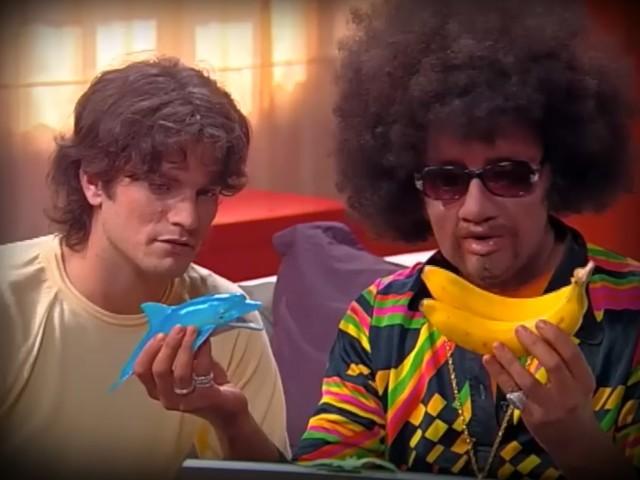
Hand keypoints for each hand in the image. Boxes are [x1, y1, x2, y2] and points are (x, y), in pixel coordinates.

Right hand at [134, 325, 248, 428]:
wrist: (228, 405)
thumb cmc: (203, 382)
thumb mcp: (186, 366)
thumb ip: (177, 352)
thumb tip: (176, 327)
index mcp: (157, 389)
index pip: (142, 371)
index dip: (148, 351)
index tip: (160, 334)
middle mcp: (168, 398)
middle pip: (159, 371)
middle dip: (169, 345)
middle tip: (179, 328)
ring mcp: (187, 400)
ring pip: (180, 372)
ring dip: (186, 347)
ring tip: (193, 330)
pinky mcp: (206, 397)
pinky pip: (202, 371)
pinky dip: (204, 351)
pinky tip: (206, 340)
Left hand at [482, 320, 600, 463]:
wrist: (575, 443)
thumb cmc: (574, 405)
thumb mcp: (579, 383)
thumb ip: (565, 362)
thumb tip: (541, 331)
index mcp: (583, 381)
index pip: (572, 354)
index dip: (556, 336)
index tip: (540, 322)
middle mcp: (568, 393)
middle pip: (552, 364)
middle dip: (534, 344)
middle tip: (519, 329)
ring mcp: (548, 406)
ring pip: (527, 380)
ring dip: (509, 360)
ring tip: (497, 344)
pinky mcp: (530, 414)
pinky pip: (511, 391)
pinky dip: (498, 374)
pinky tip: (488, 360)